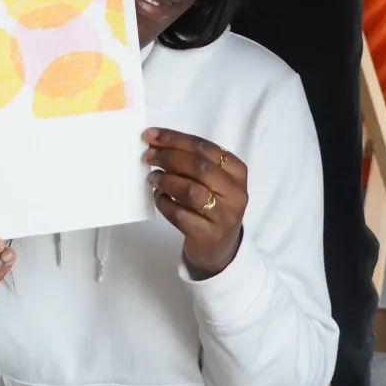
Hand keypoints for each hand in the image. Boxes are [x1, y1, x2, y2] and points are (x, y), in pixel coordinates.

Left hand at [143, 128, 247, 278]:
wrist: (219, 249)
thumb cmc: (213, 205)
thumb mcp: (213, 181)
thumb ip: (193, 161)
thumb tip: (156, 143)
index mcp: (237, 171)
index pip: (205, 147)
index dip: (175, 139)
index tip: (151, 136)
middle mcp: (235, 192)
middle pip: (199, 167)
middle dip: (168, 157)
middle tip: (148, 156)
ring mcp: (223, 216)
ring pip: (190, 191)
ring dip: (166, 180)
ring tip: (153, 178)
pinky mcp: (208, 235)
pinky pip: (180, 215)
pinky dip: (164, 203)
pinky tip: (159, 197)